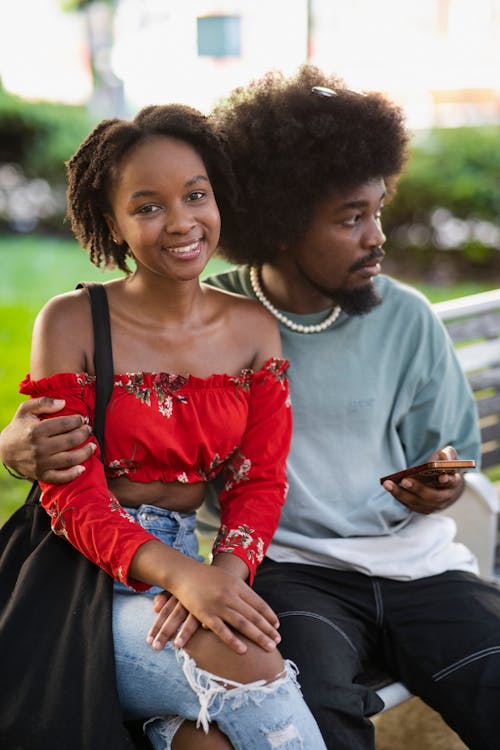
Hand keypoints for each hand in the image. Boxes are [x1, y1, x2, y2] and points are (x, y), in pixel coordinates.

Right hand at [0, 398, 94, 482]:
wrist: (4, 450)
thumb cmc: (19, 428)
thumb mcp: (25, 410)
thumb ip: (43, 402)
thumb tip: (63, 403)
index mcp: (36, 430)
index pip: (64, 424)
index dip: (77, 420)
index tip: (82, 419)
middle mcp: (39, 448)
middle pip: (70, 441)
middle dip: (84, 434)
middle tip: (88, 430)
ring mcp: (41, 463)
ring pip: (70, 459)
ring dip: (85, 452)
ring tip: (92, 446)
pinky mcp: (41, 475)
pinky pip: (60, 477)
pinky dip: (73, 474)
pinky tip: (83, 467)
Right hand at [140, 549, 280, 654]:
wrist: (184, 573)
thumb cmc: (208, 577)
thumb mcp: (228, 579)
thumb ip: (241, 591)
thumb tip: (256, 606)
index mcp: (238, 585)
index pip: (259, 603)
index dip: (269, 615)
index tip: (277, 626)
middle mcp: (231, 595)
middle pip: (254, 615)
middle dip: (267, 629)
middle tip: (278, 641)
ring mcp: (218, 605)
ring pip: (242, 624)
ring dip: (258, 636)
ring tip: (269, 647)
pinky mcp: (205, 614)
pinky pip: (222, 630)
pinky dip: (233, 641)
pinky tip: (244, 650)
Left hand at [382, 446, 464, 514]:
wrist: (447, 484)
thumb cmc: (445, 467)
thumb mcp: (449, 458)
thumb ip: (447, 454)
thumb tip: (442, 455)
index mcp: (454, 482)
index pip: (452, 483)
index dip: (447, 480)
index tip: (441, 477)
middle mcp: (446, 497)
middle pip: (433, 496)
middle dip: (418, 489)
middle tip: (404, 480)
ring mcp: (434, 505)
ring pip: (418, 503)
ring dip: (402, 495)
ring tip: (388, 484)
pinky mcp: (424, 509)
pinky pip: (411, 505)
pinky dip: (399, 497)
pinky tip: (390, 488)